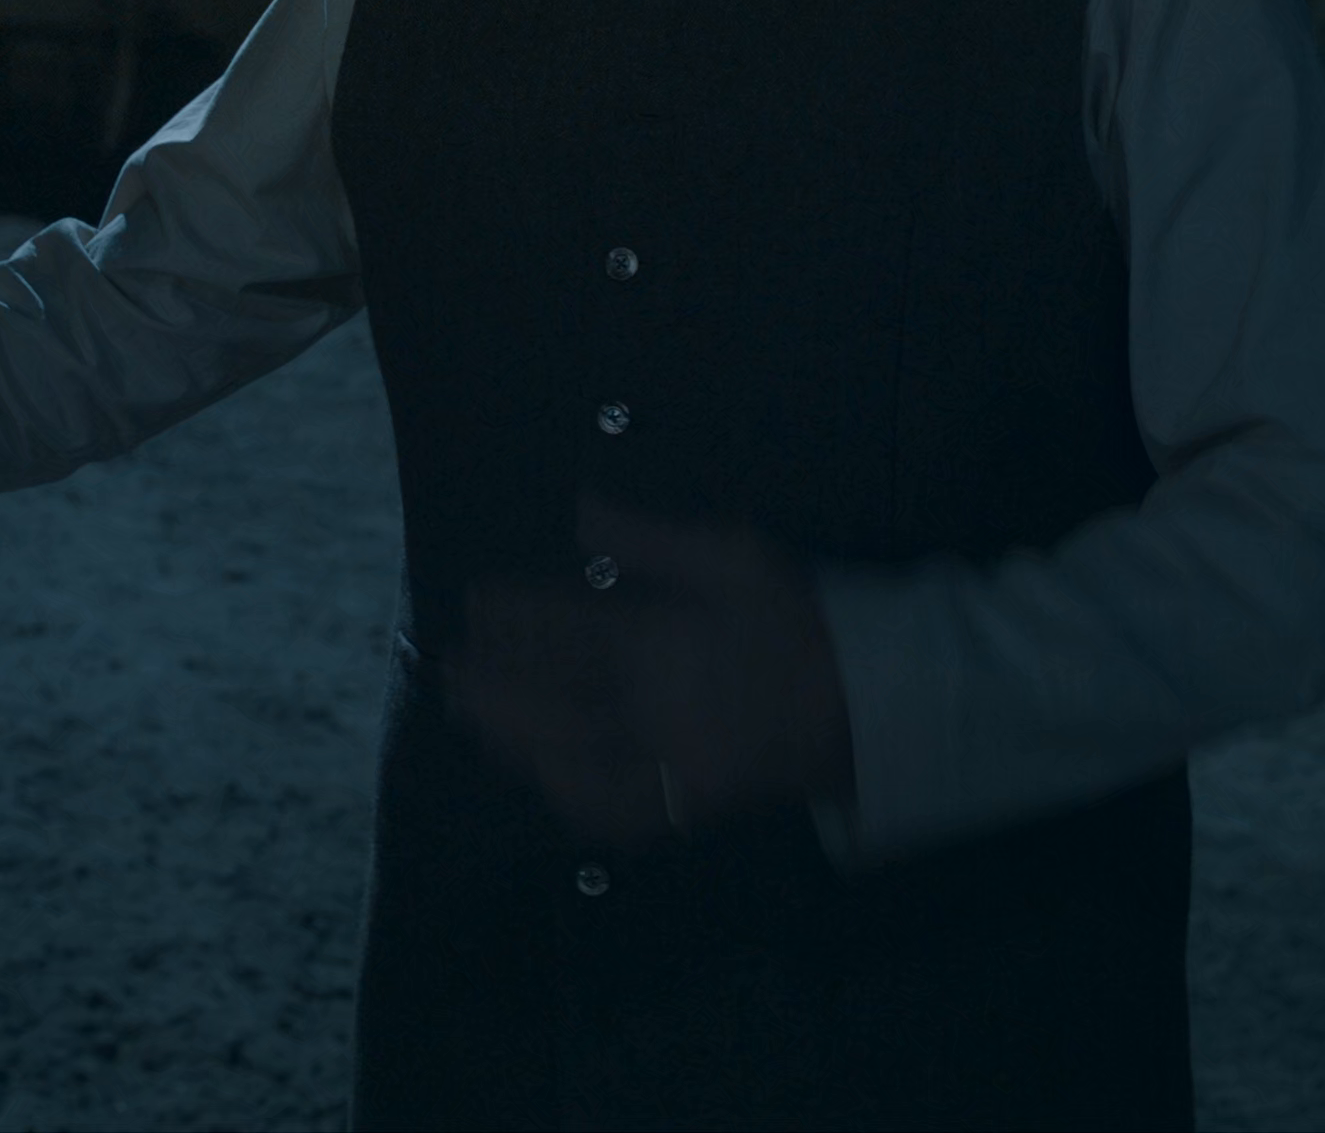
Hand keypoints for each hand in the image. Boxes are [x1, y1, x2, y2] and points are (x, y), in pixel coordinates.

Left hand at [446, 495, 853, 845]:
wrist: (875, 703)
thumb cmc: (804, 622)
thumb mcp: (734, 556)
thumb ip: (651, 539)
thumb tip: (581, 511)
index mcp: (662, 643)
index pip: (564, 632)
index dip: (512, 619)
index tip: (474, 605)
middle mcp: (652, 711)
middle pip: (549, 704)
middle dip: (493, 687)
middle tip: (449, 669)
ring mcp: (667, 766)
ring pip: (569, 760)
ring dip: (514, 739)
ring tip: (474, 715)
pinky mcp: (687, 806)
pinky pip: (614, 813)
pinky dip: (567, 795)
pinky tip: (541, 776)